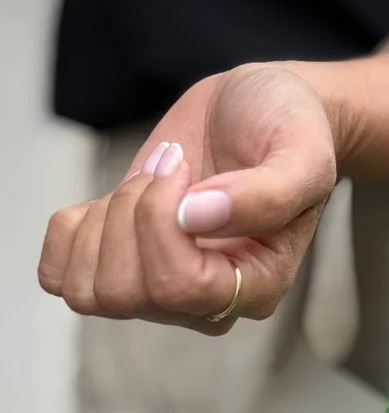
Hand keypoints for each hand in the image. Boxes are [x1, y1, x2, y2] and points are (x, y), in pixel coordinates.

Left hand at [38, 64, 340, 331]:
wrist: (261, 109)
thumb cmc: (290, 130)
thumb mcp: (303, 152)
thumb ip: (267, 193)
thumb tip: (194, 219)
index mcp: (254, 287)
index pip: (180, 289)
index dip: (161, 224)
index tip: (185, 170)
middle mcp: (204, 303)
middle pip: (125, 294)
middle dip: (131, 213)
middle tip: (171, 169)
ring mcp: (159, 290)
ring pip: (89, 292)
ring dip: (103, 222)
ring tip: (147, 182)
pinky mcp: (121, 263)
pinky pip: (62, 276)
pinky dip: (70, 232)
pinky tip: (109, 201)